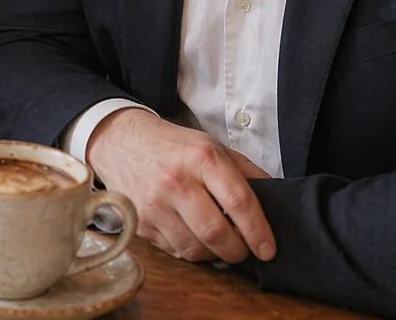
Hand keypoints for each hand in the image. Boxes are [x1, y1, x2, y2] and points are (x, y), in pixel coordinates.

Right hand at [85, 108, 275, 264]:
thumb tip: (276, 200)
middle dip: (237, 251)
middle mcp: (176, 180)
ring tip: (217, 243)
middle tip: (243, 251)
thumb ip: (246, 172)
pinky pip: (173, 250)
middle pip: (216, 233)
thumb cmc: (171, 146)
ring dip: (212, 254)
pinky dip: (189, 250)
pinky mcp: (139, 221)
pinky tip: (192, 236)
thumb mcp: (212, 146)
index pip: (239, 202)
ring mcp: (153, 203)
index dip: (258, 231)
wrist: (119, 141)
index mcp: (201, 158)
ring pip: (194, 249)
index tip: (268, 249)